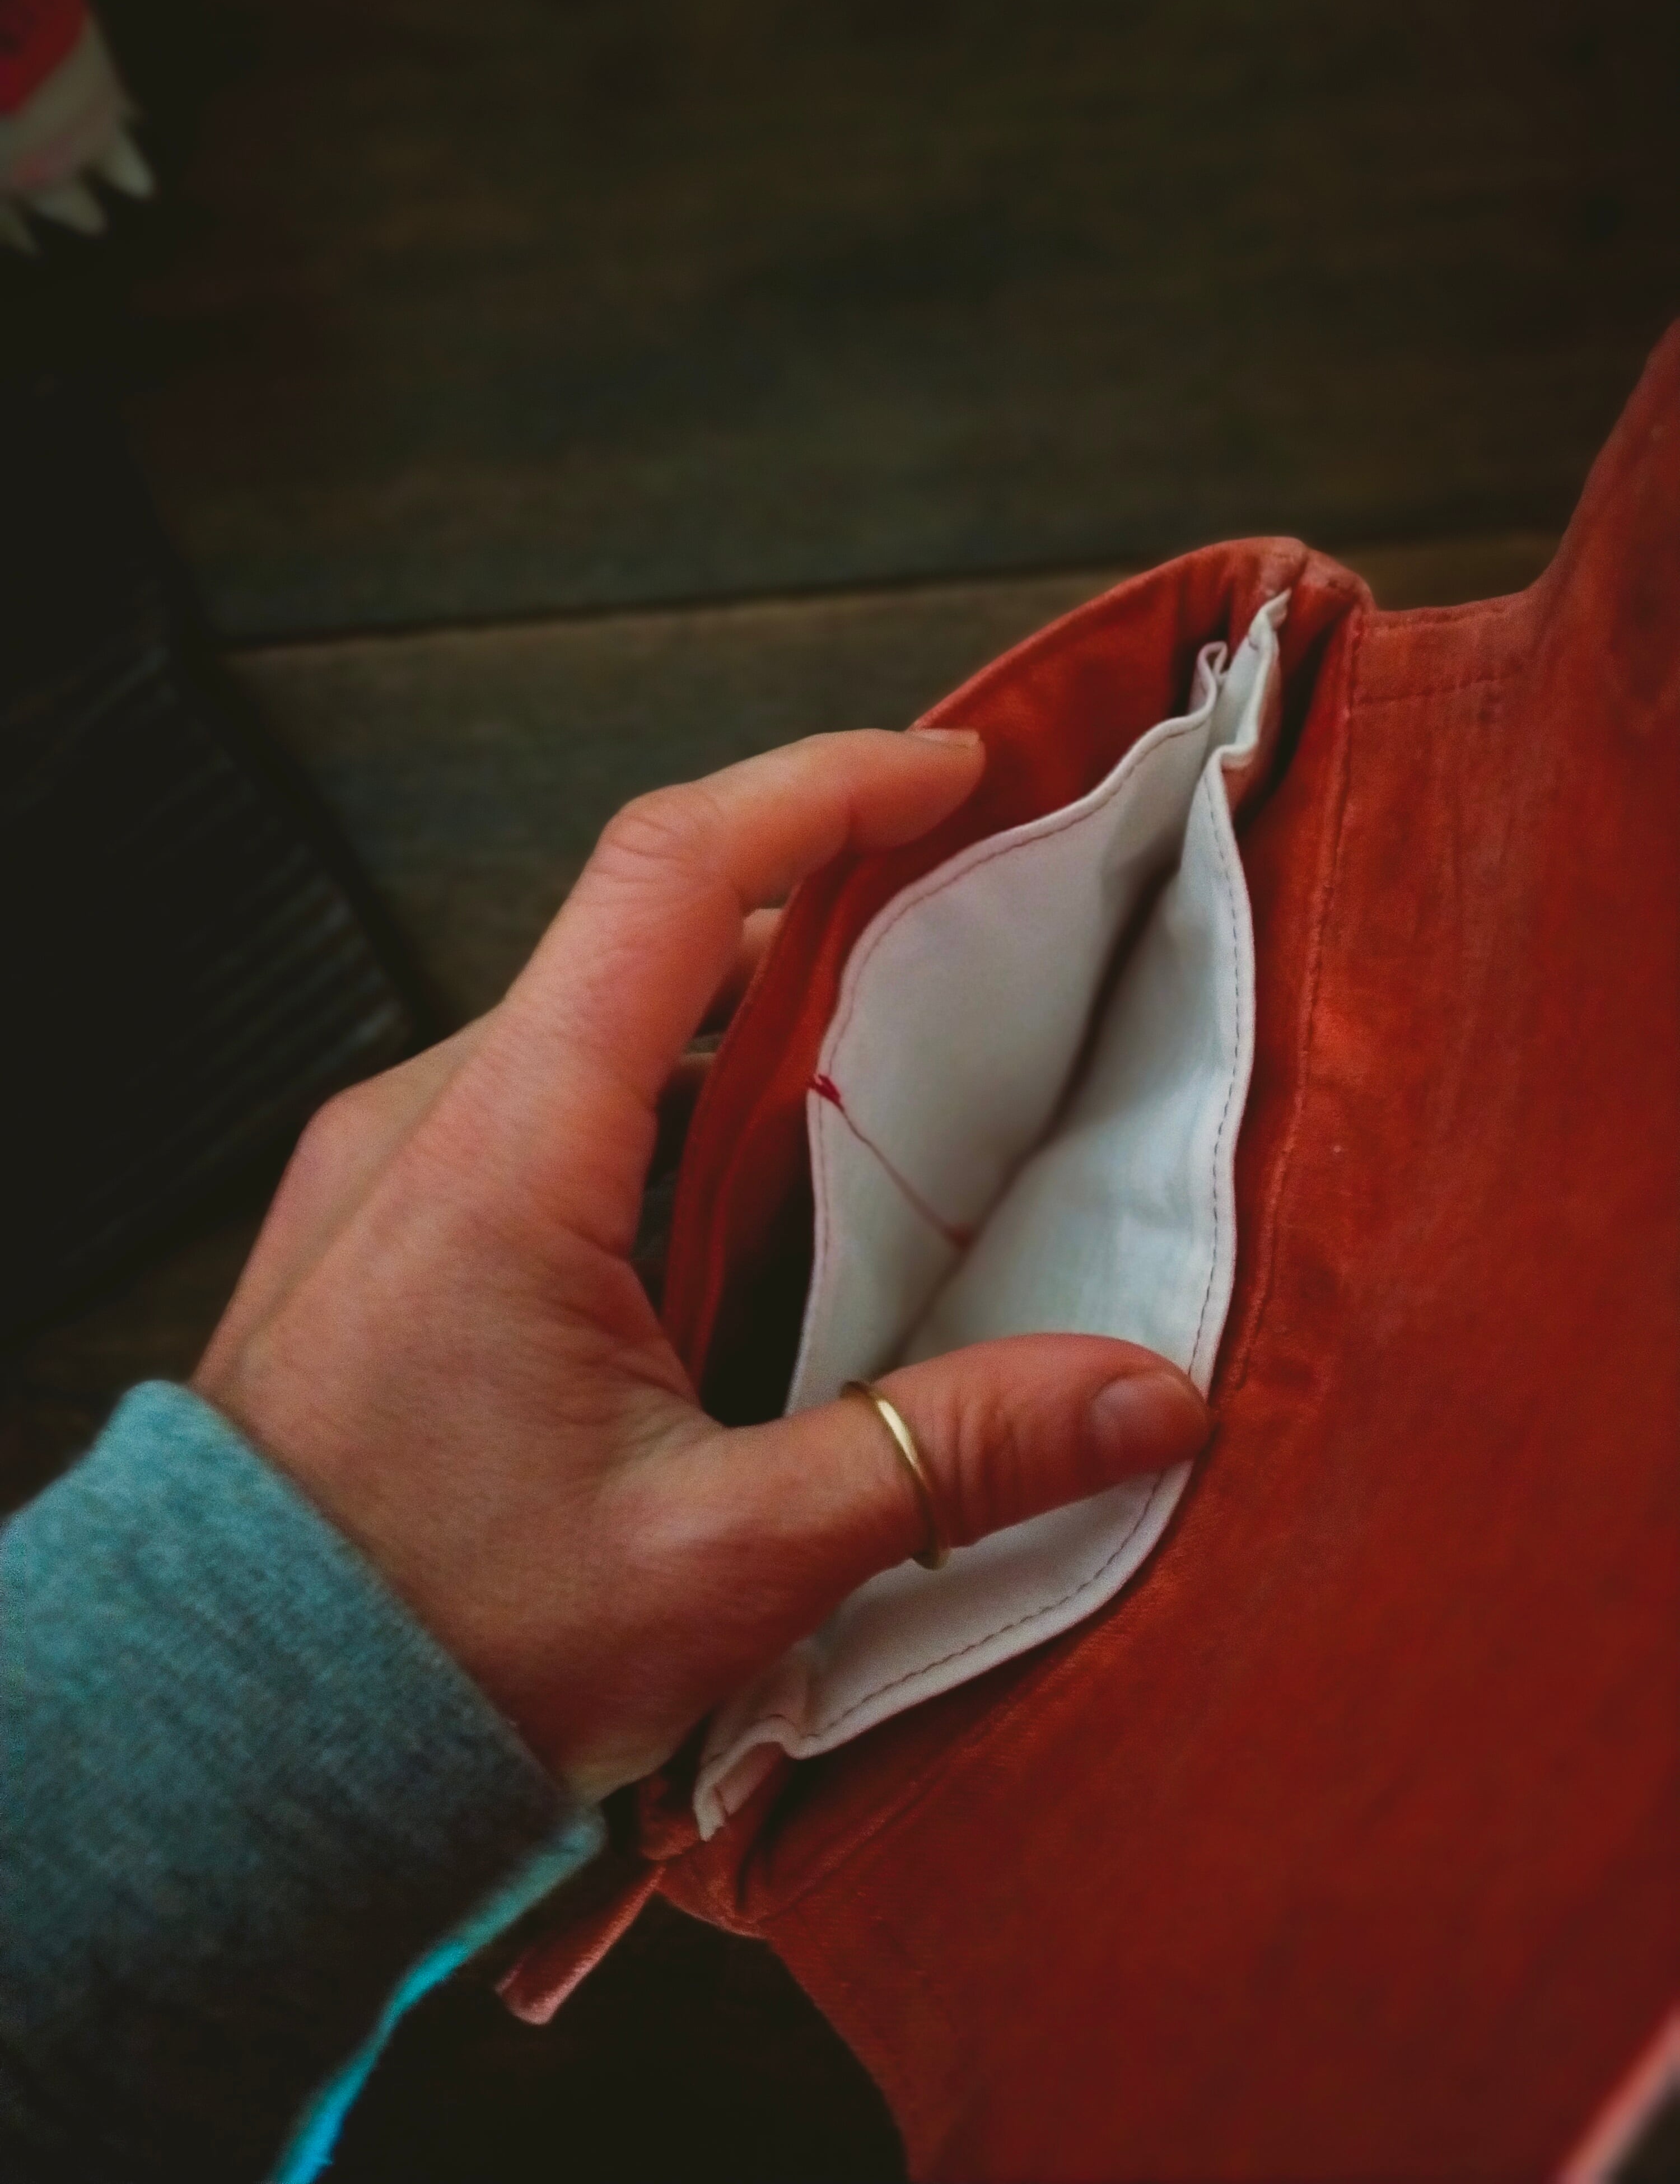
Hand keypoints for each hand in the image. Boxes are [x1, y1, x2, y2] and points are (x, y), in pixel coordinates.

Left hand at [196, 730, 1208, 1802]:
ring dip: (736, 1026)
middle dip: (815, 915)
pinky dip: (659, 1103)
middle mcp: (425, 1122)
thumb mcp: (721, 1563)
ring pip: (591, 1021)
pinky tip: (741, 1195)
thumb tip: (1147, 1400)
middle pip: (644, 938)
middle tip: (959, 944)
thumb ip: (941, 1457)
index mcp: (500, 1156)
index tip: (947, 772)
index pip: (668, 875)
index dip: (821, 789)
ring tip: (873, 1081)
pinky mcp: (385, 1222)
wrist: (228, 1753)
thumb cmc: (441, 1656)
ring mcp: (388, 1166)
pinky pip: (537, 1099)